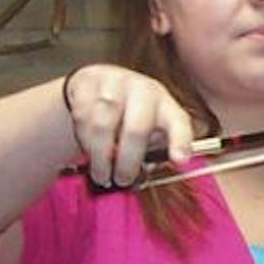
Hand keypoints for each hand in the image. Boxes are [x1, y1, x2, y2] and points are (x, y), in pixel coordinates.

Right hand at [62, 64, 195, 187]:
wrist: (98, 84)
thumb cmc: (131, 115)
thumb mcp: (150, 130)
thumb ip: (152, 151)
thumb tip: (142, 176)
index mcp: (165, 105)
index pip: (179, 122)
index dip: (180, 141)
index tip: (180, 161)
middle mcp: (143, 90)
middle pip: (136, 128)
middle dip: (128, 161)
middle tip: (122, 180)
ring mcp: (114, 83)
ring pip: (103, 125)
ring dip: (100, 156)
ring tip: (102, 173)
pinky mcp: (87, 83)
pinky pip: (82, 117)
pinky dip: (84, 140)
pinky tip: (88, 149)